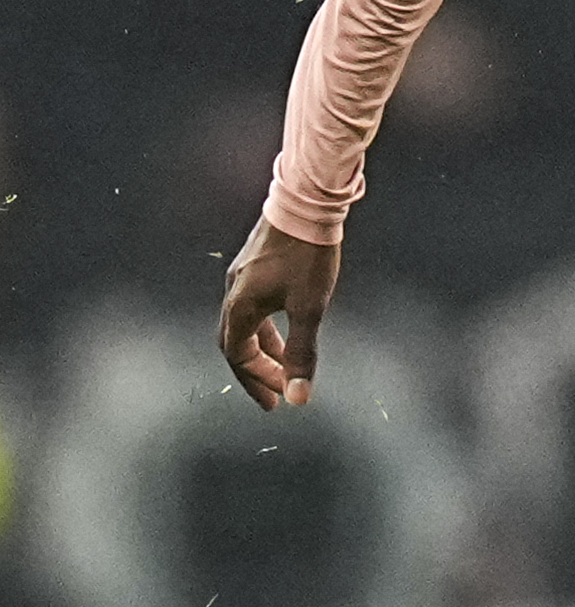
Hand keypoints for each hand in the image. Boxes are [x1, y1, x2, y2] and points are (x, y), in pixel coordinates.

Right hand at [218, 221, 341, 410]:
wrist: (306, 204)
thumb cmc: (307, 255)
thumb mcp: (309, 309)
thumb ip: (303, 353)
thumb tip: (298, 395)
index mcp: (239, 306)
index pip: (238, 355)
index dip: (256, 381)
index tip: (277, 401)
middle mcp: (233, 292)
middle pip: (236, 343)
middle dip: (256, 371)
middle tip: (275, 395)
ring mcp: (243, 278)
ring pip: (247, 324)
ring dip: (265, 350)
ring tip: (286, 369)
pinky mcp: (255, 267)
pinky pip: (254, 308)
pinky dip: (268, 328)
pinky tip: (287, 331)